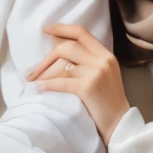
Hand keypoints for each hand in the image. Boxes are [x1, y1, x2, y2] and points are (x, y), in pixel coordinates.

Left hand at [26, 23, 129, 144]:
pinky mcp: (88, 88)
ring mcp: (96, 73)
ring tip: (32, 80)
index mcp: (106, 55)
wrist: (119, 124)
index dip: (62, 29)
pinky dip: (48, 84)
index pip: (82, 33)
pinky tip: (40, 88)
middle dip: (47, 57)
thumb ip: (89, 61)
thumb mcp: (104, 74)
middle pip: (68, 46)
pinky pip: (61, 82)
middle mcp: (102, 60)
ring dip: (43, 72)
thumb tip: (60, 50)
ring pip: (62, 64)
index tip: (46, 29)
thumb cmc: (108, 101)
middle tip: (33, 69)